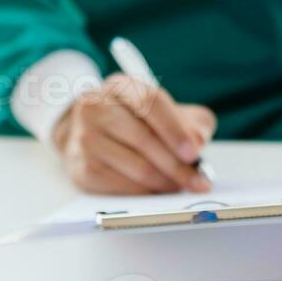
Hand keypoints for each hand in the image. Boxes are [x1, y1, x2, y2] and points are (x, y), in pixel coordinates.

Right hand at [52, 73, 215, 194]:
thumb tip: (198, 140)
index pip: (150, 101)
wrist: (92, 136)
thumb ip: (193, 123)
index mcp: (121, 87)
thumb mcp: (170, 114)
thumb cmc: (138, 124)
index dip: (175, 129)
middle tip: (199, 182)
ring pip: (136, 167)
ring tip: (181, 186)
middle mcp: (96, 107)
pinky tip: (158, 191)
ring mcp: (85, 138)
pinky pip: (124, 188)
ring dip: (166, 182)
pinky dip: (147, 193)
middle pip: (143, 139)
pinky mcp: (82, 168)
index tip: (194, 153)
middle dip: (178, 166)